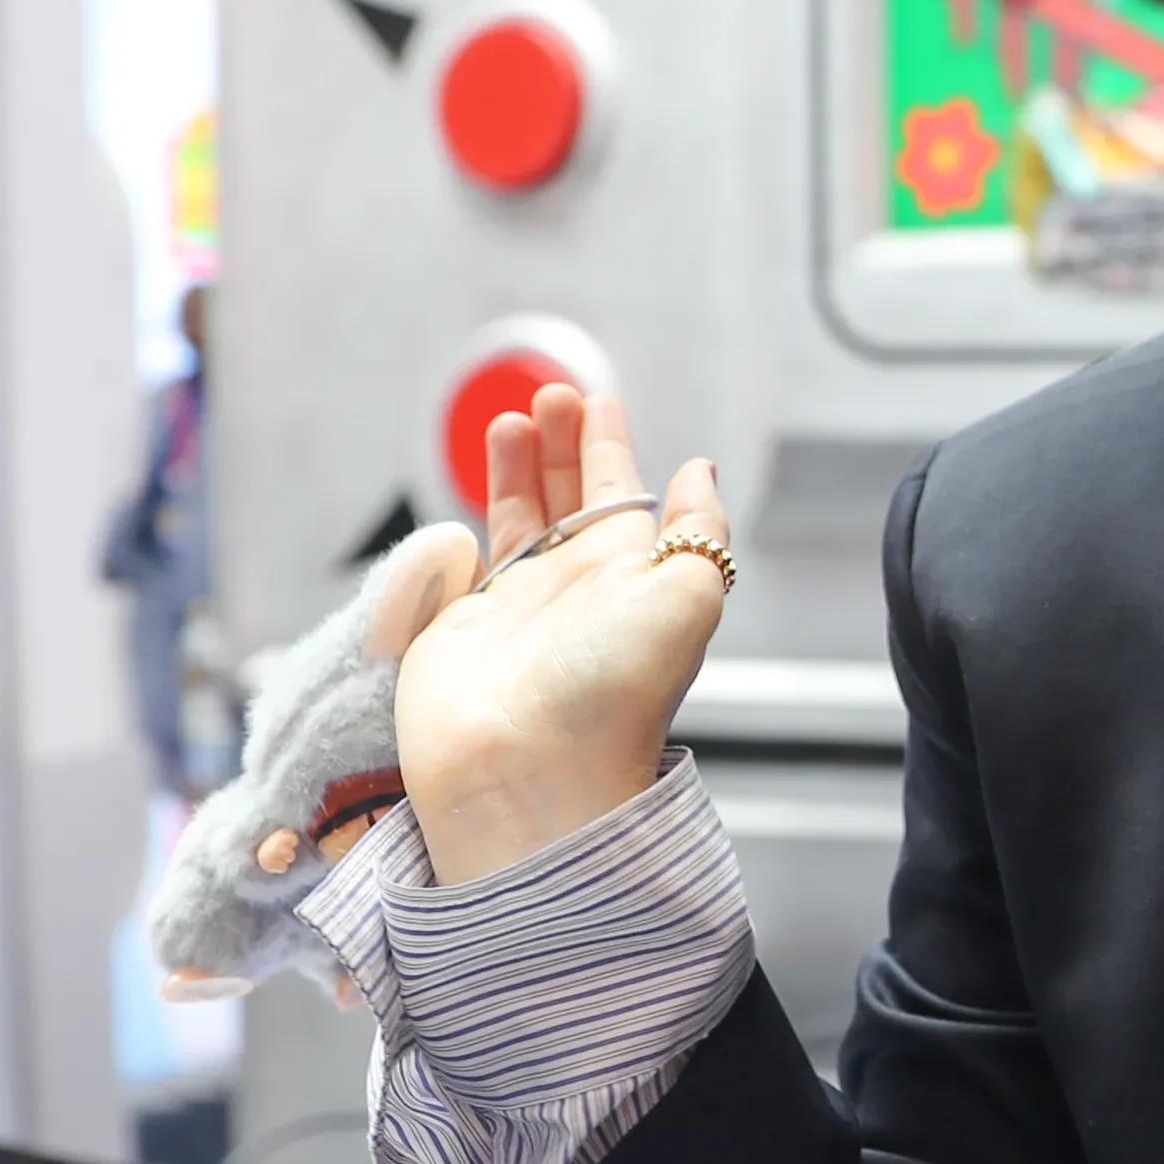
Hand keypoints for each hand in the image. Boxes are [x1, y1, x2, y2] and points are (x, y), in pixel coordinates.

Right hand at [386, 384, 733, 885]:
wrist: (528, 772)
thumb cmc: (613, 695)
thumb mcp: (688, 597)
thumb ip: (699, 528)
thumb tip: (700, 469)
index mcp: (633, 579)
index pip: (622, 495)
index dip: (610, 446)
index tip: (601, 401)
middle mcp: (578, 589)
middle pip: (572, 497)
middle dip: (564, 442)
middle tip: (552, 391)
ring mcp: (519, 606)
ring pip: (522, 516)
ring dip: (520, 463)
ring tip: (513, 415)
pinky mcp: (463, 623)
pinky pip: (471, 554)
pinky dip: (473, 514)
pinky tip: (472, 504)